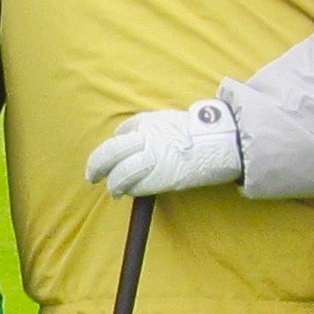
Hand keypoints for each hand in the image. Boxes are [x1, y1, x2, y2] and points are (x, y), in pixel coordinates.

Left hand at [85, 101, 244, 197]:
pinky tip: (128, 193)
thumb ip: (149, 128)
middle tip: (92, 175)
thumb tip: (132, 141)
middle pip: (111, 152)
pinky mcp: (162, 176)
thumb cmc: (197, 132)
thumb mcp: (169, 120)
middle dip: (97, 165)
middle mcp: (146, 138)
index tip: (115, 154)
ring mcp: (153, 158)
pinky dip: (130, 190)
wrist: (221, 140)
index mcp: (147, 122)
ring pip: (121, 172)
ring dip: (113, 184)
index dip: (116, 145)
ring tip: (112, 190)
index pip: (122, 132)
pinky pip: (137, 186)